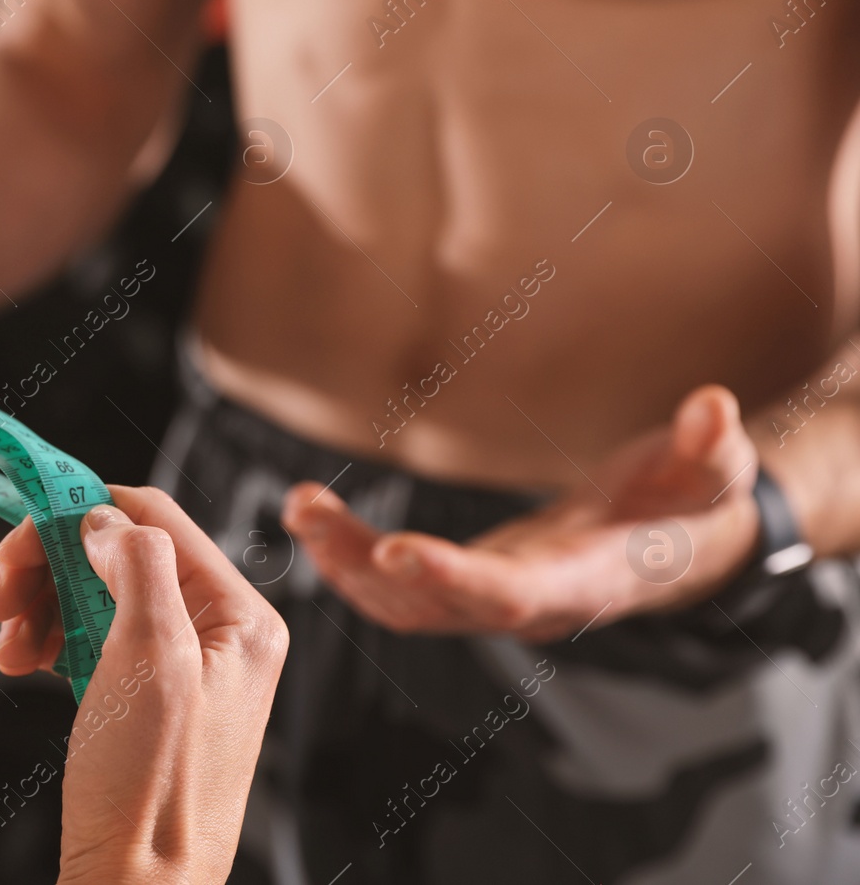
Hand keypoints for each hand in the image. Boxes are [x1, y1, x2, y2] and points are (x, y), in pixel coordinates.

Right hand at [0, 486, 287, 884]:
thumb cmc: (153, 791)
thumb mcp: (152, 658)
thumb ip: (137, 565)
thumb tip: (105, 519)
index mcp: (240, 615)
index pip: (156, 517)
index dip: (80, 512)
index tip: (19, 531)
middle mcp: (218, 633)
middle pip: (119, 552)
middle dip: (50, 565)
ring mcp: (183, 665)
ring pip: (98, 592)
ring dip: (41, 604)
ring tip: (7, 643)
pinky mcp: (149, 696)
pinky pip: (94, 636)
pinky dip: (50, 639)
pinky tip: (23, 661)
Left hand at [281, 385, 762, 641]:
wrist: (681, 543)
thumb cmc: (694, 503)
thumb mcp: (715, 471)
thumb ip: (713, 446)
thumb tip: (712, 406)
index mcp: (584, 582)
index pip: (513, 593)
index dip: (454, 578)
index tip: (394, 550)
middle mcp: (531, 603)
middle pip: (436, 606)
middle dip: (366, 569)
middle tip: (306, 515)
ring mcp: (494, 598)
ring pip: (406, 604)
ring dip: (345, 563)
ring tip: (297, 510)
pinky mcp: (472, 582)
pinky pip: (401, 589)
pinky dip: (354, 561)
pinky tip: (317, 523)